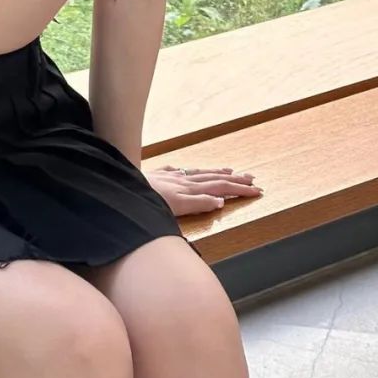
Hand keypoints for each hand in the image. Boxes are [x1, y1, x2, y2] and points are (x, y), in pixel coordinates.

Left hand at [146, 164, 263, 216]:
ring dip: (215, 172)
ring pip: (197, 172)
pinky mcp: (156, 175)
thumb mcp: (175, 207)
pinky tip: (187, 170)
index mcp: (189, 189)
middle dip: (234, 180)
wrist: (121, 189)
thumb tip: (220, 201)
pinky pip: (177, 171)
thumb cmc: (146, 202)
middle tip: (252, 179)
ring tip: (230, 171)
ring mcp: (169, 176)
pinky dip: (188, 171)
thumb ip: (197, 204)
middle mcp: (182, 180)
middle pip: (213, 179)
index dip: (239, 189)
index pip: (220, 188)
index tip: (257, 190)